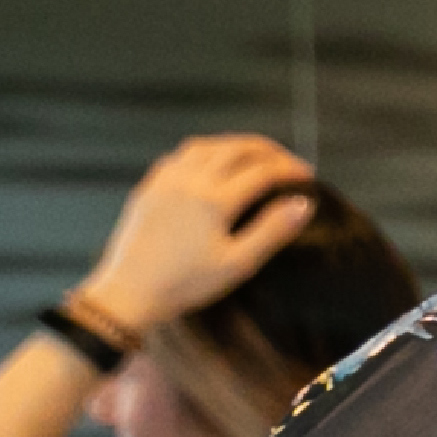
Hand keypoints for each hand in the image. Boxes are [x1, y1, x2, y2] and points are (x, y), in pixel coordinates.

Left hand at [83, 135, 326, 333]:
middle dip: (266, 150)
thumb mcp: (238, 264)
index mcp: (213, 201)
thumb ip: (272, 231)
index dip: (289, 169)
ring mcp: (165, 181)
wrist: (128, 292)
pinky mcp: (149, 188)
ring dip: (234, 145)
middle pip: (235, 148)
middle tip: (286, 160)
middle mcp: (189, 181)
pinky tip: (211, 164)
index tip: (307, 176)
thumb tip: (303, 204)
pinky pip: (179, 155)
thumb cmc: (185, 284)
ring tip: (253, 156)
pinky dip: (204, 151)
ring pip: (205, 145)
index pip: (261, 171)